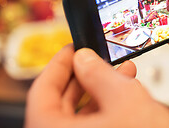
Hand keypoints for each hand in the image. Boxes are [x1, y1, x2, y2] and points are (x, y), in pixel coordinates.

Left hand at [25, 45, 168, 127]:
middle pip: (59, 106)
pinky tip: (126, 94)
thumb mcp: (125, 100)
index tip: (72, 49)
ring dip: (99, 92)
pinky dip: (107, 110)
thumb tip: (83, 59)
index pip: (41, 93)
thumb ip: (98, 74)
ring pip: (79, 119)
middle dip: (84, 77)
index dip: (58, 65)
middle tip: (97, 59)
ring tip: (122, 72)